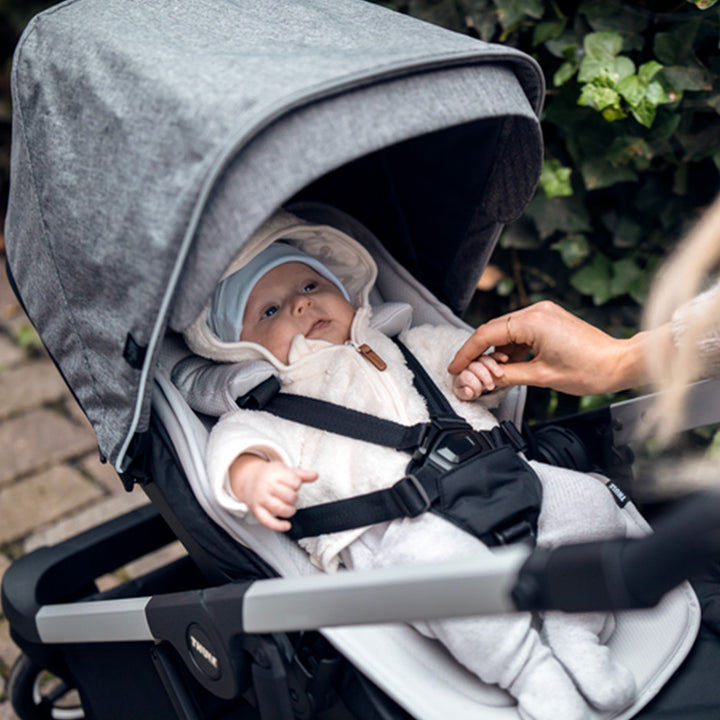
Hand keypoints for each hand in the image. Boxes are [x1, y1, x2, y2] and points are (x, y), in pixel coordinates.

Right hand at [229, 454, 317, 531]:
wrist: (248, 479)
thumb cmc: (270, 475)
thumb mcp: (285, 470)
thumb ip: (301, 474)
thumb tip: (315, 475)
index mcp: (275, 474)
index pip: (294, 481)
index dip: (297, 484)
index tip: (293, 484)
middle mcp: (266, 486)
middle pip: (289, 496)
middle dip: (294, 498)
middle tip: (290, 496)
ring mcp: (261, 499)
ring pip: (280, 509)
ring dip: (290, 510)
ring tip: (290, 508)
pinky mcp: (257, 511)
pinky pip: (267, 521)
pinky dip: (278, 526)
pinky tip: (287, 526)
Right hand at [448, 301, 652, 394]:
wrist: (620, 363)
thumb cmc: (590, 369)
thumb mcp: (541, 376)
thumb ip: (507, 375)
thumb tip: (486, 378)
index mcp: (532, 321)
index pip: (486, 334)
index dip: (467, 353)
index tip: (455, 367)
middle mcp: (536, 311)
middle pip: (493, 330)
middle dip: (478, 352)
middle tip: (467, 372)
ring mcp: (543, 313)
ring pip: (506, 331)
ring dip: (495, 351)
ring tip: (491, 373)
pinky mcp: (549, 319)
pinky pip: (520, 331)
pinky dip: (510, 347)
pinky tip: (507, 364)